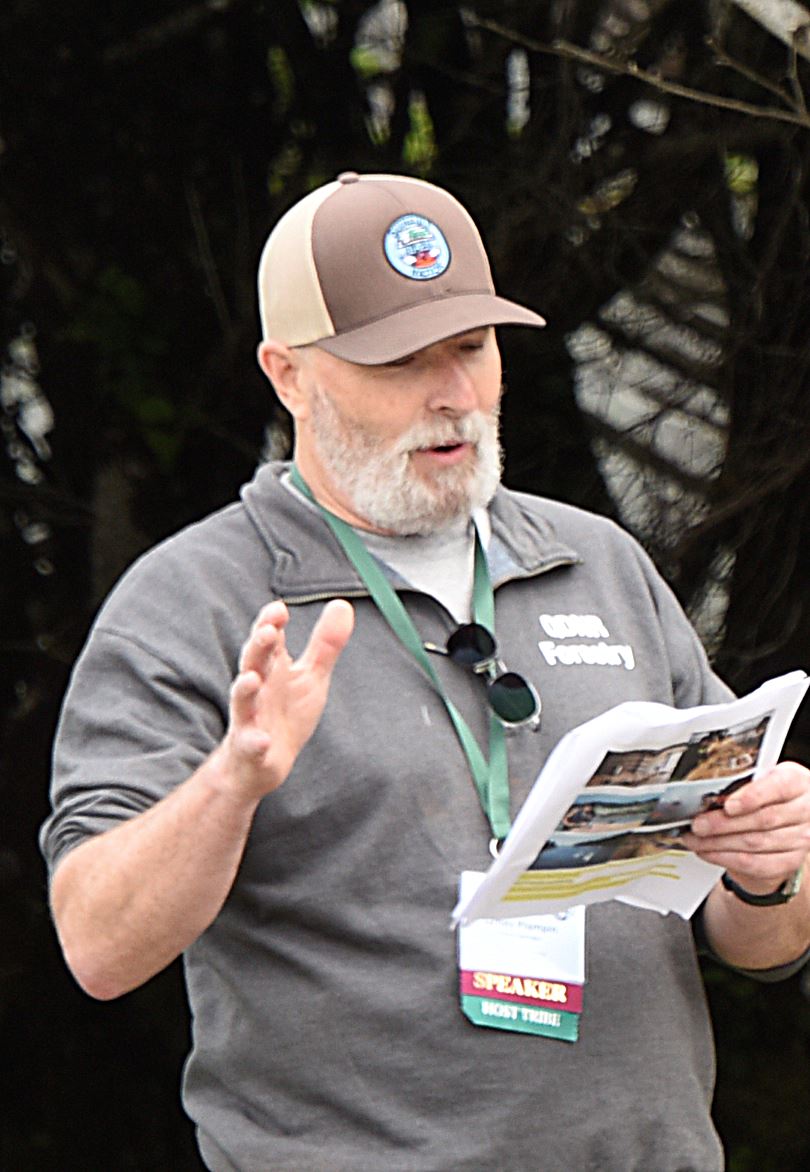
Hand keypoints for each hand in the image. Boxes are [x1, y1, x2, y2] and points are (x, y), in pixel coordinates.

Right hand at [219, 598, 353, 800]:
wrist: (262, 764)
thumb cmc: (286, 713)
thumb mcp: (311, 676)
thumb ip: (326, 643)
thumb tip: (343, 604)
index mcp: (271, 668)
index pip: (268, 639)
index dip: (271, 623)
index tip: (280, 609)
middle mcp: (257, 689)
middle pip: (253, 663)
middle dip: (258, 647)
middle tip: (269, 631)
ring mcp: (250, 719)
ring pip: (243, 701)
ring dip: (245, 689)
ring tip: (251, 678)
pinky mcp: (251, 749)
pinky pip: (250, 745)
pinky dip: (254, 742)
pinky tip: (261, 740)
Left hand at [682, 761, 809, 892]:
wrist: (786, 814)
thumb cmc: (768, 791)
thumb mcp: (759, 777)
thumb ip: (740, 783)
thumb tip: (707, 795)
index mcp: (795, 781)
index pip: (777, 788)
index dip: (751, 797)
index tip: (728, 805)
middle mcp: (803, 810)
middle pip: (762, 820)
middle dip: (723, 824)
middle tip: (697, 825)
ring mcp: (800, 838)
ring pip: (755, 844)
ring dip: (718, 843)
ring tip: (695, 839)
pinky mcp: (790, 860)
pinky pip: (756, 864)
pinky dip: (727, 859)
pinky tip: (708, 852)